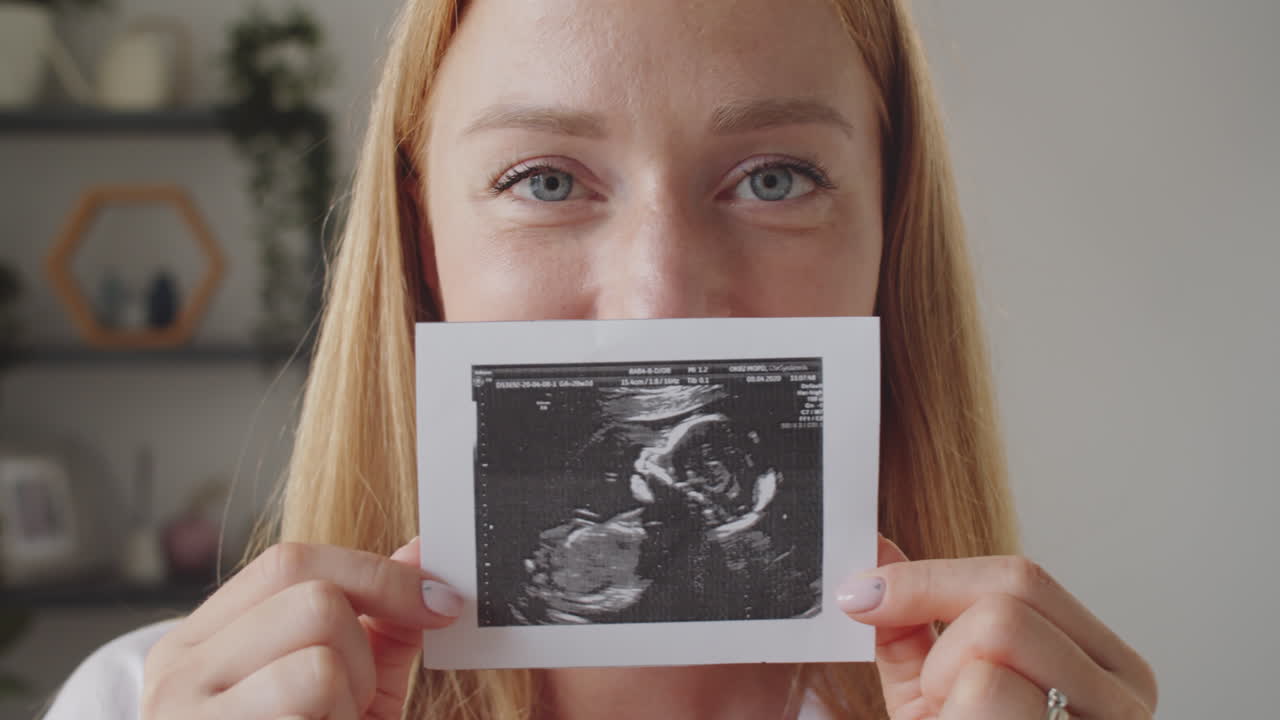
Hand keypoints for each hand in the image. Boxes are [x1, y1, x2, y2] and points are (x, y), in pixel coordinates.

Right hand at [141, 538, 461, 719]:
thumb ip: (379, 623)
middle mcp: (178, 676)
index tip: (441, 606)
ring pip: (322, 662)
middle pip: (313, 600)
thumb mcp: (340, 689)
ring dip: (353, 700)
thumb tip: (425, 550)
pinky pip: (315, 700)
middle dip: (363, 648)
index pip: (291, 561)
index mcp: (197, 643)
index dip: (380, 575)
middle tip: (355, 700)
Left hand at [839, 536, 1157, 718]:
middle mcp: (1124, 697)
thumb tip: (872, 546)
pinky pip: (989, 694)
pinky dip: (952, 707)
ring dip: (946, 682)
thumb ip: (911, 620)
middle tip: (929, 690)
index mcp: (1104, 666)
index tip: (861, 596)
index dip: (927, 577)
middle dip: (943, 633)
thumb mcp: (936, 692)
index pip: (1020, 577)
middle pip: (1012, 595)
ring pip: (998, 639)